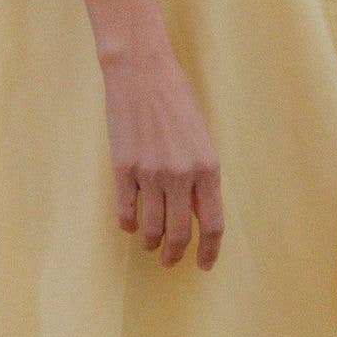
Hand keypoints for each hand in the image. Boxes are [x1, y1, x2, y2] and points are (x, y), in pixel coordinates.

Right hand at [100, 43, 223, 267]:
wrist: (142, 72)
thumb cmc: (176, 100)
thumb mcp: (201, 139)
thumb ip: (202, 176)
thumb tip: (199, 213)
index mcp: (208, 167)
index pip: (213, 224)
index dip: (210, 250)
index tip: (206, 264)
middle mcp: (180, 175)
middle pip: (181, 232)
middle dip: (177, 254)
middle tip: (172, 261)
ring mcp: (149, 173)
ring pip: (152, 226)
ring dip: (153, 243)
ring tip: (152, 246)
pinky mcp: (123, 168)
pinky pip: (126, 210)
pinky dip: (129, 224)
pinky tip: (131, 227)